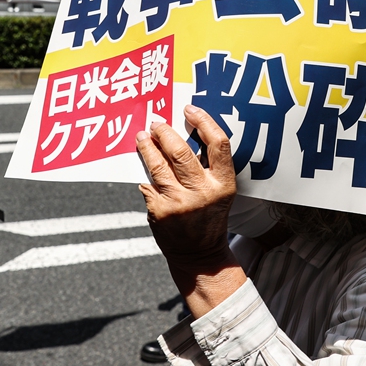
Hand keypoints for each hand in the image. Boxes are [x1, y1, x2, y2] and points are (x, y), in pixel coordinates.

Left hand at [137, 105, 236, 274]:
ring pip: (158, 165)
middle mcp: (203, 192)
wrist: (199, 255)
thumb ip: (207, 166)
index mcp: (223, 183)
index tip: (189, 109)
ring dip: (147, 147)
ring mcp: (180, 202)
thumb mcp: (220, 191)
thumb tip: (182, 133)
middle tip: (156, 123)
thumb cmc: (208, 216)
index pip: (218, 143)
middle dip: (164, 132)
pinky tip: (144, 170)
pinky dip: (146, 176)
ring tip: (142, 137)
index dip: (204, 121)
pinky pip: (149, 185)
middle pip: (181, 151)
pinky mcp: (160, 211)